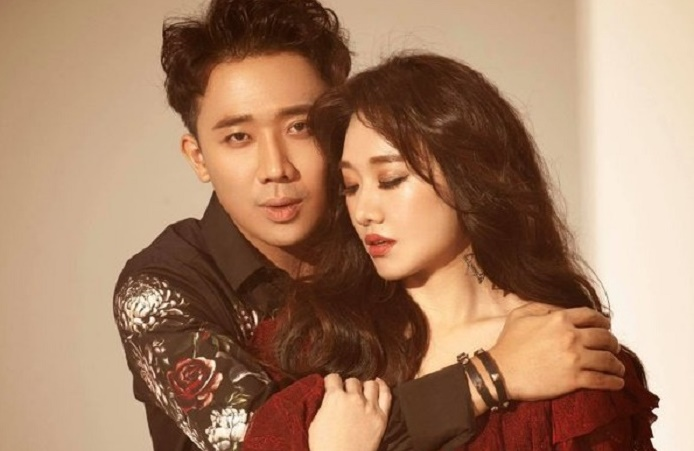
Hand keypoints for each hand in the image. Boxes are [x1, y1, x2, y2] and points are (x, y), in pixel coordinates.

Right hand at [308, 374, 390, 450]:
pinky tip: (378, 384)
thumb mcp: (315, 423)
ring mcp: (369, 407)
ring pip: (370, 384)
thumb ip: (324, 406)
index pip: (333, 378)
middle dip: (347, 386)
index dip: (331, 382)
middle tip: (345, 395)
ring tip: (361, 392)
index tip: (331, 386)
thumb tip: (329, 399)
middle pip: (352, 381)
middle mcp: (353, 398)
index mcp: (334, 398)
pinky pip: (386, 394)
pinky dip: (383, 386)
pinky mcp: (381, 417)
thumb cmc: (325, 447)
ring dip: (364, 387)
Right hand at [489, 303, 624, 402]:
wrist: (500, 372)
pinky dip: (613, 382)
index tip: (606, 327)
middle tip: (613, 348)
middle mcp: (571, 337)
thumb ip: (542, 307)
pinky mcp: (574, 380)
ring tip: (618, 368)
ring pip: (608, 360)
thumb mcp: (520, 315)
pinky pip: (602, 380)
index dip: (603, 321)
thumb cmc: (508, 344)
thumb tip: (559, 309)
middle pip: (605, 338)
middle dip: (613, 343)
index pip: (592, 316)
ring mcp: (574, 359)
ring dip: (617, 364)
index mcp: (559, 319)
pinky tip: (617, 383)